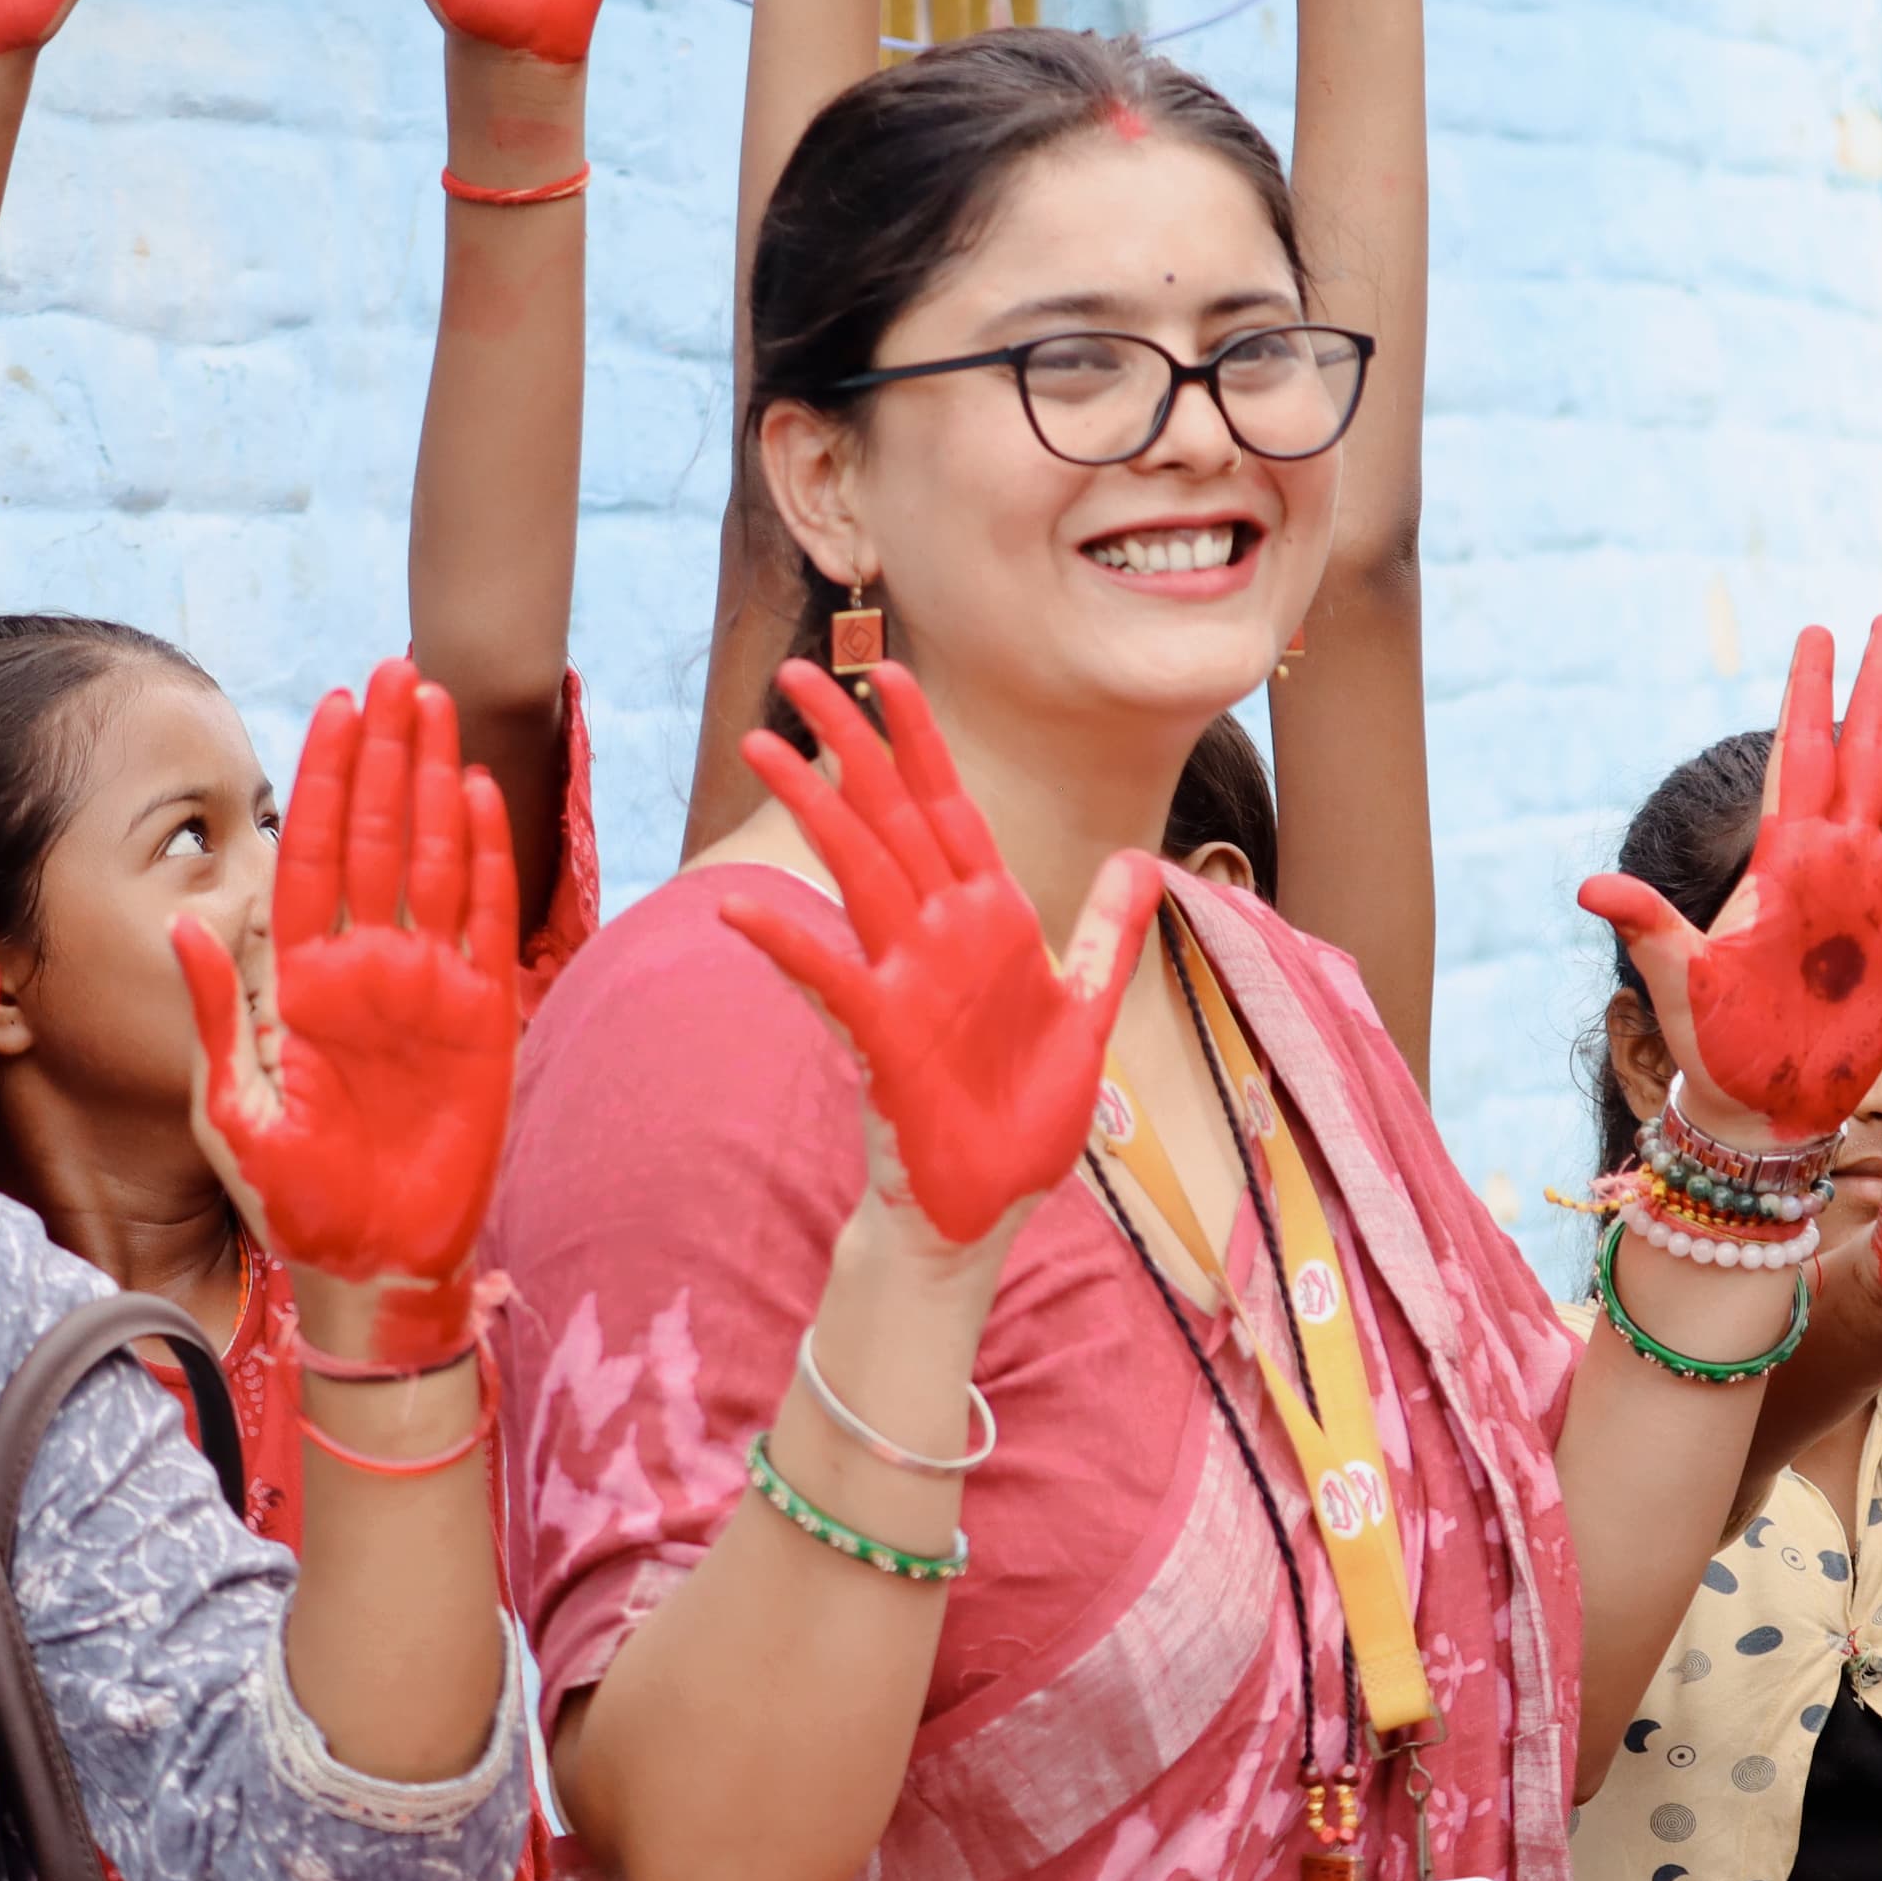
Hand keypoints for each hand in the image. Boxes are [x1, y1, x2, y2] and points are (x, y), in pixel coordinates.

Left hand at [177, 660, 521, 1338]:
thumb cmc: (291, 1201)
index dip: (321, 782)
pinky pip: (484, 920)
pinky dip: (483, 858)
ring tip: (434, 705)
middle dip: (383, 753)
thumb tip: (180, 922)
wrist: (371, 1262)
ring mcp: (429, 985)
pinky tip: (476, 795)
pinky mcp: (483, 1016)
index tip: (331, 708)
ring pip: (430, 859)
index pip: (310, 856)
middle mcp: (366, 966)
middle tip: (394, 671)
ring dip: (431, 781)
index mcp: (299, 980)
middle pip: (375, 836)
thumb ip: (214, 1015)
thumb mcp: (230, 1111)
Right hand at [724, 663, 1157, 1248]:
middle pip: (891, 817)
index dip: (923, 741)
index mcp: (991, 921)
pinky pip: (831, 980)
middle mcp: (941, 936)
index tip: (892, 673)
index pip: (949, 807)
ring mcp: (907, 981)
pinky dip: (791, 944)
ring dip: (813, 810)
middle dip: (850, 744)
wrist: (988, 1208)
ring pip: (858, 872)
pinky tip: (742, 907)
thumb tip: (1139, 865)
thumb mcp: (1087, 1015)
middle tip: (798, 672)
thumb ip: (1105, 937)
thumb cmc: (1025, 1119)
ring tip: (762, 746)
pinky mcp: (884, 1039)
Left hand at [1581, 618, 1881, 1144]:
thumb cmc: (1711, 1044)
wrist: (1762, 1102)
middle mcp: (1832, 863)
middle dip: (1874, 688)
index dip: (1808, 696)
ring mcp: (1874, 894)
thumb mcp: (1675, 979)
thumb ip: (1648, 925)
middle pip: (1860, 754)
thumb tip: (1590, 886)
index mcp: (1780, 863)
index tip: (1816, 633)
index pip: (1798, 755)